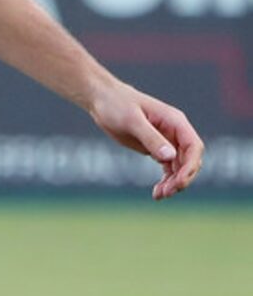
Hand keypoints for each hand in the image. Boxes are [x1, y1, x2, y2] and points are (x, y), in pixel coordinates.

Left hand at [87, 80, 204, 199]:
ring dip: (174, 182)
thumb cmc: (117, 104)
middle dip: (182, 178)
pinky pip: (169, 167)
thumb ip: (151, 138)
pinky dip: (166, 180)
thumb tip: (170, 156)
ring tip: (160, 195)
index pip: (194, 146)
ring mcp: (167, 140)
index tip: (179, 182)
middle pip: (190, 159)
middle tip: (167, 192)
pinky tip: (157, 192)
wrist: (102, 100)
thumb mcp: (132, 121)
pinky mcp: (156, 148)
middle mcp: (175, 131)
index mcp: (175, 121)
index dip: (191, 166)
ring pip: (180, 166)